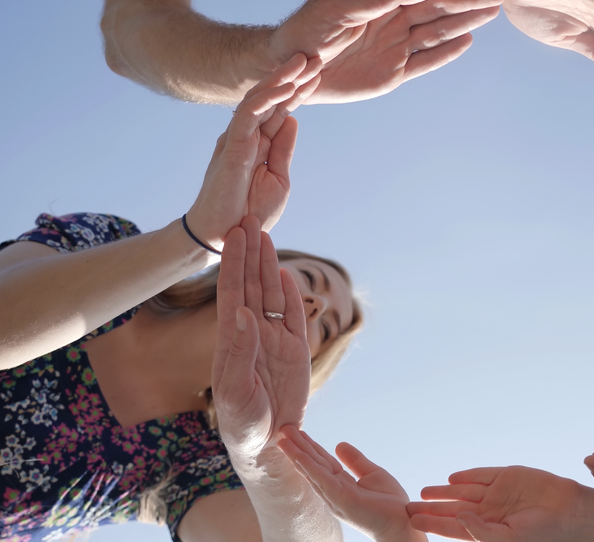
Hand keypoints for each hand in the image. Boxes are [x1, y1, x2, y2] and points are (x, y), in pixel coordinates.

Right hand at [187, 54, 320, 248]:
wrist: (226, 237)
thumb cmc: (250, 211)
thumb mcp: (277, 178)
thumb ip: (283, 148)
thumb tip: (293, 118)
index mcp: (261, 142)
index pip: (281, 109)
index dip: (299, 91)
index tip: (319, 73)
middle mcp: (248, 135)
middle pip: (272, 98)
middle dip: (292, 77)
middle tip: (315, 56)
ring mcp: (238, 139)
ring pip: (259, 100)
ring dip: (280, 80)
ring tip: (301, 61)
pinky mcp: (231, 148)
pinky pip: (247, 116)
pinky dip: (265, 100)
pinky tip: (282, 87)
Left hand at [212, 216, 311, 457]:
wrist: (268, 444)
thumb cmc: (243, 422)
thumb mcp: (235, 389)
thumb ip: (240, 350)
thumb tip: (243, 313)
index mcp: (232, 338)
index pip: (232, 291)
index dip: (233, 261)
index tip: (234, 233)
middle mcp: (251, 332)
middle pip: (250, 284)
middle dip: (249, 251)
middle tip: (249, 217)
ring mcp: (273, 339)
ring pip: (271, 294)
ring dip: (268, 265)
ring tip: (265, 235)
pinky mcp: (294, 350)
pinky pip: (293, 316)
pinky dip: (292, 295)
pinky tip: (288, 274)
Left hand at [269, 0, 504, 103]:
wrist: (287, 71)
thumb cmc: (304, 33)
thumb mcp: (334, 10)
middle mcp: (391, 19)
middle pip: (437, 6)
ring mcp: (394, 46)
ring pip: (436, 31)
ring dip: (464, 20)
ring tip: (492, 10)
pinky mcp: (392, 72)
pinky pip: (425, 62)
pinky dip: (445, 52)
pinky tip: (467, 40)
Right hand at [277, 427, 425, 541]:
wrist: (402, 523)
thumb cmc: (390, 504)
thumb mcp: (372, 474)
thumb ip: (354, 461)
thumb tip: (338, 444)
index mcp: (341, 484)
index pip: (321, 462)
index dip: (309, 447)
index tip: (297, 433)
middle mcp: (333, 491)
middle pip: (313, 464)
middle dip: (298, 447)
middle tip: (283, 430)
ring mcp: (335, 496)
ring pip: (312, 471)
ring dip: (296, 454)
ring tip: (282, 439)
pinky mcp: (341, 499)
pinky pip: (321, 479)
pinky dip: (309, 466)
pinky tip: (298, 455)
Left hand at [407, 466, 583, 541]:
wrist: (570, 513)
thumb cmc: (542, 534)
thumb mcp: (508, 539)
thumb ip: (481, 531)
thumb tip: (458, 517)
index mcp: (487, 529)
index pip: (454, 527)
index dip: (433, 522)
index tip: (412, 520)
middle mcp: (489, 511)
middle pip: (453, 508)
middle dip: (432, 508)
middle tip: (408, 506)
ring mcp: (497, 493)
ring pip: (463, 491)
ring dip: (443, 492)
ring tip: (423, 491)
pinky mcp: (507, 476)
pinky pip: (482, 475)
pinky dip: (466, 476)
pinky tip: (451, 479)